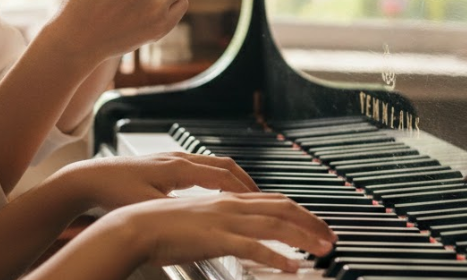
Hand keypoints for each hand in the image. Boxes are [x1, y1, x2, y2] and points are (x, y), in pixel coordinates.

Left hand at [67, 152, 259, 210]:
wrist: (89, 177)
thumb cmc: (114, 191)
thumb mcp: (149, 205)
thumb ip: (176, 211)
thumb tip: (199, 220)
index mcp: (179, 169)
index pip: (223, 176)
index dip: (245, 189)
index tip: (261, 200)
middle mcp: (179, 159)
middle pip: (223, 165)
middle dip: (245, 180)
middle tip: (262, 196)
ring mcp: (171, 158)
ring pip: (212, 163)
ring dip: (231, 176)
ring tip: (243, 192)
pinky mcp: (163, 163)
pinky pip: (199, 165)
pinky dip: (214, 175)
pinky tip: (212, 189)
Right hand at [95, 193, 335, 272]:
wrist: (135, 225)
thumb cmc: (162, 226)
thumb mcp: (198, 220)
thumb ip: (220, 224)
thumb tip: (237, 236)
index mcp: (227, 199)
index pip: (273, 201)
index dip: (299, 211)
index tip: (317, 225)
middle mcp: (231, 204)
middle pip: (282, 208)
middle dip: (311, 222)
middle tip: (331, 237)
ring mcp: (225, 220)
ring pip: (275, 224)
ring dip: (304, 237)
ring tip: (323, 250)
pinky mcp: (216, 237)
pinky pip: (253, 247)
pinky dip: (276, 257)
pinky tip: (291, 267)